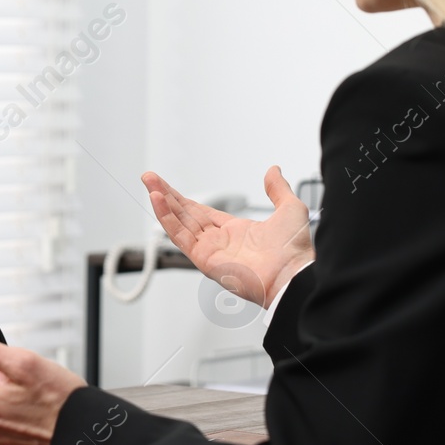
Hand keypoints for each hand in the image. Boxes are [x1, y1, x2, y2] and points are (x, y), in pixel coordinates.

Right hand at [142, 165, 314, 307]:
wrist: (293, 274)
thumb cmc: (294, 251)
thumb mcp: (289, 209)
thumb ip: (277, 189)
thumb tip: (273, 171)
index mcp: (234, 231)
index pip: (200, 212)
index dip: (182, 198)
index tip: (167, 186)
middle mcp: (218, 241)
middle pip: (184, 214)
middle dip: (166, 195)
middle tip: (149, 178)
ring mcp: (209, 251)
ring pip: (178, 223)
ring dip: (162, 202)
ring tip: (149, 183)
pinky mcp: (203, 259)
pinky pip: (180, 236)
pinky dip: (166, 218)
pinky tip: (157, 201)